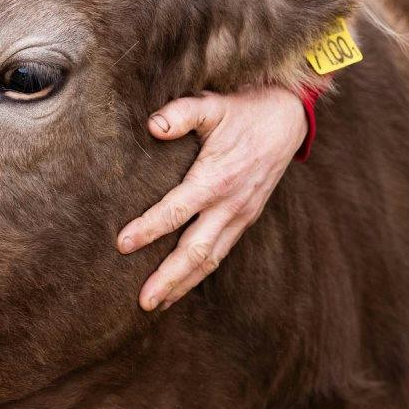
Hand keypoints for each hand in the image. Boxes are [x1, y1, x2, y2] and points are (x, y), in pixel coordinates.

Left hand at [118, 87, 306, 310]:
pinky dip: (199, 273)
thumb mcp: (212, 105)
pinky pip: (220, 252)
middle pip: (196, 251)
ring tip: (156, 304)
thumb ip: (182, 113)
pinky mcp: (245, 219)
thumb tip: (153, 126)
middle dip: (168, 278)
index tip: (122, 244)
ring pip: (210, 259)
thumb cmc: (243, 110)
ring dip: (183, 284)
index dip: (149, 228)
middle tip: (142, 301)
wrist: (286, 119)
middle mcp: (230, 204)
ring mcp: (240, 215)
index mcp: (217, 178)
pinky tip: (181, 285)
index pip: (177, 211)